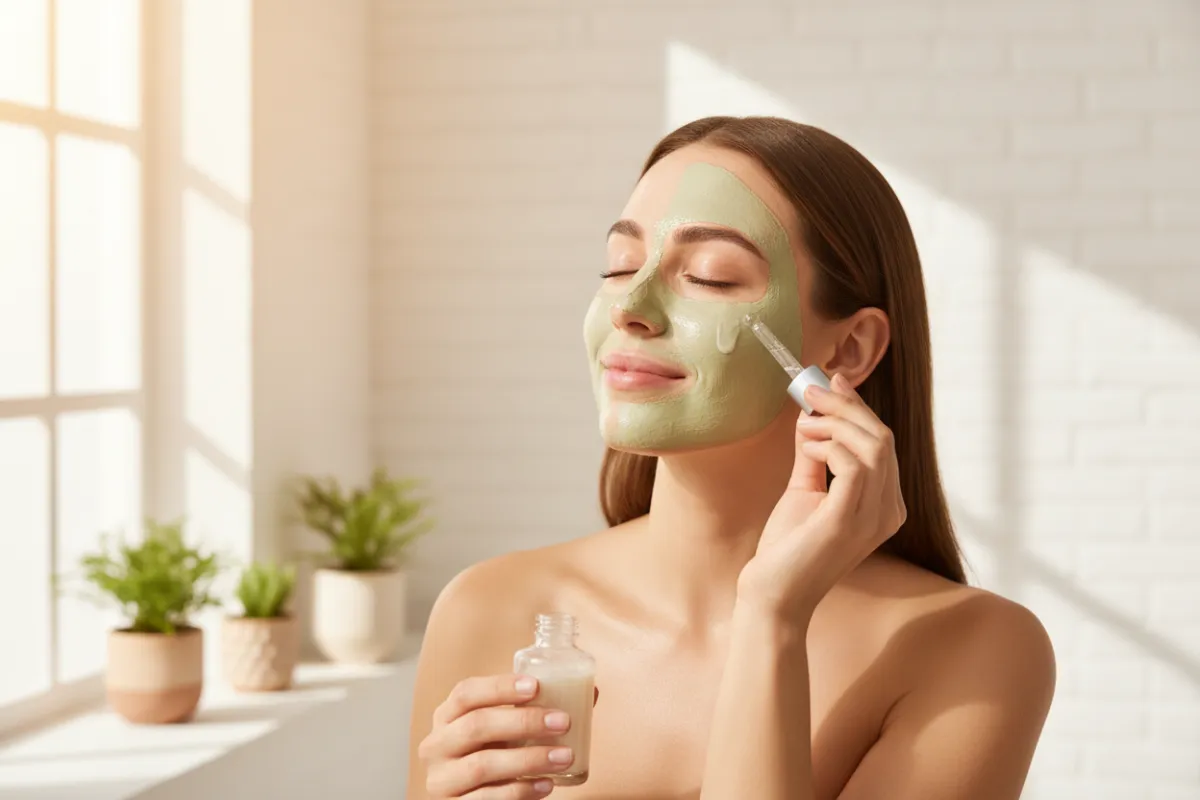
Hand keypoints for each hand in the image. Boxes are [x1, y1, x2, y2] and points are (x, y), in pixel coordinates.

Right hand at [418, 673, 587, 797]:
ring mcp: (442, 780)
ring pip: (483, 764)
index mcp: (448, 717)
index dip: (500, 687)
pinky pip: (487, 798)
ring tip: (564, 755)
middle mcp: (437, 745)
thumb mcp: (504, 733)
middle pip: (476, 725)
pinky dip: (521, 791)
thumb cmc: (492, 756)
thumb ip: (535, 712)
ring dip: (529, 758)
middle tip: (563, 721)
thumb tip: (589, 692)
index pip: (466, 693)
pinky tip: (547, 784)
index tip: (535, 686)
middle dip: (523, 721)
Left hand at [736, 373, 906, 620]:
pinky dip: (830, 445)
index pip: (883, 443)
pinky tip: (807, 448)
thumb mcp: (806, 489)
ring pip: (874, 445)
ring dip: (835, 422)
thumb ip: (816, 455)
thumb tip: (815, 414)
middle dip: (845, 406)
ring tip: (804, 423)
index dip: (858, 408)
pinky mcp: (850, 520)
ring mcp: (874, 518)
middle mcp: (890, 511)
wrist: (773, 593)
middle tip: (809, 391)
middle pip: (883, 437)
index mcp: (885, 505)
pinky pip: (856, 464)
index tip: (831, 381)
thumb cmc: (789, 546)